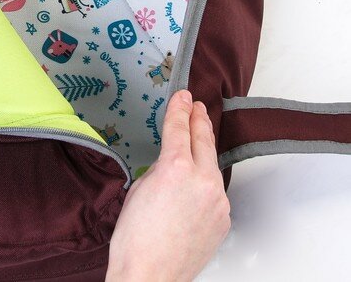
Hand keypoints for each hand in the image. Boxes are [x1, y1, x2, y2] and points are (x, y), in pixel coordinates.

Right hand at [106, 89, 229, 281]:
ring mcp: (217, 201)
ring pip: (212, 165)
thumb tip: (171, 162)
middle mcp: (202, 180)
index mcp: (176, 168)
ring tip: (198, 134)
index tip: (182, 95)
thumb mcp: (140, 188)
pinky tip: (196, 178)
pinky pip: (215, 190)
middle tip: (196, 105)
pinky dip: (206, 179)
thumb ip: (159, 167)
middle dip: (198, 119)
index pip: (179, 127)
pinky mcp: (223, 218)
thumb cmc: (135, 238)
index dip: (179, 108)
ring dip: (204, 148)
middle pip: (203, 139)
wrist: (149, 275)